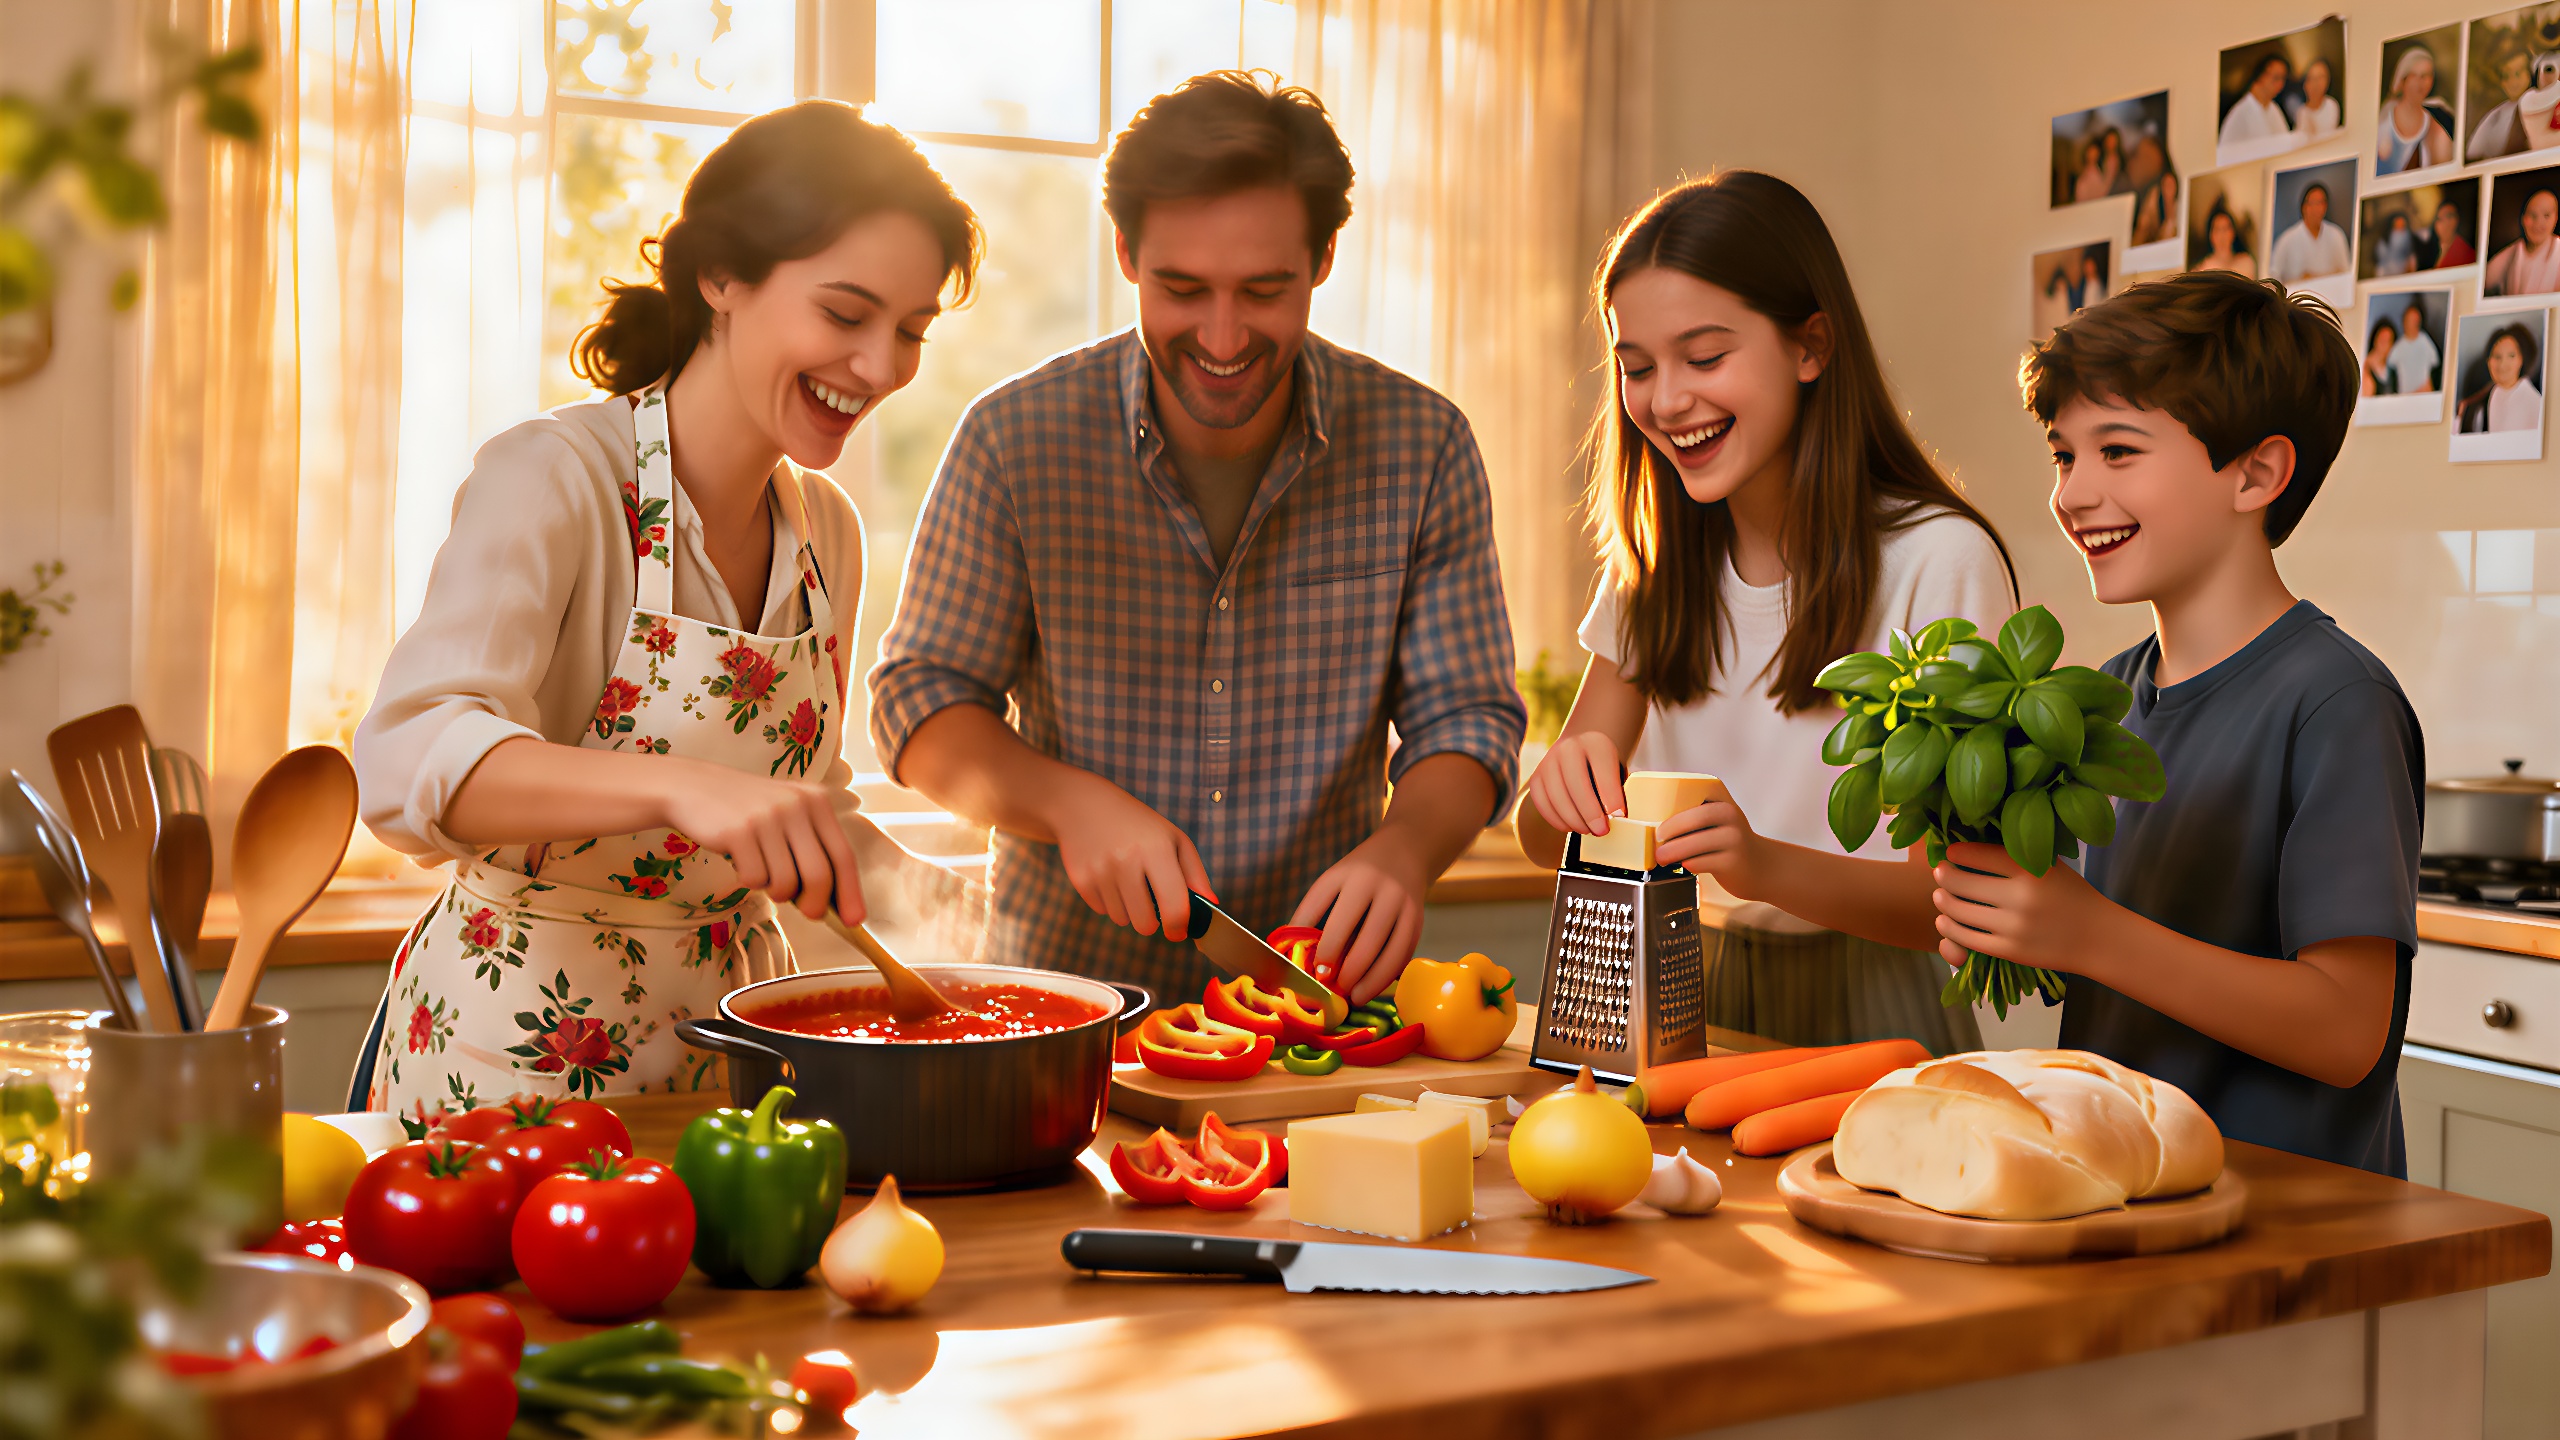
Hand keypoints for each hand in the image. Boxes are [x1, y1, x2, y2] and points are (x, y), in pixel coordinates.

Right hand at [660, 761, 865, 923]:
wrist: (692, 787)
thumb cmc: (746, 811)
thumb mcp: (787, 816)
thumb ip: (811, 849)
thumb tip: (832, 902)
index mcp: (816, 801)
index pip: (843, 855)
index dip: (850, 892)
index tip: (854, 920)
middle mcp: (796, 805)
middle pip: (819, 875)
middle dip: (816, 904)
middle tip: (808, 913)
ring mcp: (767, 817)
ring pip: (786, 882)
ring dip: (776, 890)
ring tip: (763, 870)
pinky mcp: (739, 831)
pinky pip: (755, 879)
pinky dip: (750, 880)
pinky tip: (741, 860)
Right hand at [1041, 772, 1213, 939]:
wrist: (1083, 804)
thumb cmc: (1136, 823)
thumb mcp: (1172, 838)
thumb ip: (1195, 873)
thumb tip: (1211, 905)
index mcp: (1156, 849)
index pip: (1174, 905)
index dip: (1178, 926)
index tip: (1178, 932)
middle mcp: (1127, 860)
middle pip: (1145, 923)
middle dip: (1151, 921)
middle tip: (1150, 902)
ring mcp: (1101, 871)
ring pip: (1122, 920)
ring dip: (1128, 909)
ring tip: (1126, 880)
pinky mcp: (1080, 879)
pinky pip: (1102, 911)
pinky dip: (1109, 901)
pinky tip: (1107, 876)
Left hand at [1289, 832, 1428, 1004]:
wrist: (1405, 851)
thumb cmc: (1357, 873)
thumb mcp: (1331, 882)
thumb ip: (1311, 913)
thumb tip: (1290, 954)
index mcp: (1353, 876)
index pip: (1340, 917)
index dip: (1328, 948)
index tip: (1318, 971)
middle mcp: (1382, 889)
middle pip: (1368, 937)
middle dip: (1350, 969)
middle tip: (1335, 988)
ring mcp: (1405, 905)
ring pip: (1391, 951)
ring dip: (1372, 980)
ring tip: (1353, 996)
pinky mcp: (1419, 920)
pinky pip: (1404, 954)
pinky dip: (1388, 976)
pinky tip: (1372, 987)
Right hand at [1524, 731, 1625, 836]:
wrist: (1580, 750)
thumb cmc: (1602, 767)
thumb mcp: (1616, 769)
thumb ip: (1617, 791)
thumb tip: (1616, 818)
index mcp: (1595, 743)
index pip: (1603, 771)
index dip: (1612, 797)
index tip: (1620, 815)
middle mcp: (1568, 748)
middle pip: (1576, 784)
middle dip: (1590, 813)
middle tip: (1602, 830)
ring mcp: (1548, 762)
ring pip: (1557, 796)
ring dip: (1573, 820)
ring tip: (1587, 830)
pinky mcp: (1537, 777)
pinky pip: (1542, 803)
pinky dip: (1556, 820)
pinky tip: (1570, 826)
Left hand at [1649, 781, 1762, 889]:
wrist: (1761, 866)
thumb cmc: (1729, 842)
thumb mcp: (1716, 820)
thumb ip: (1692, 816)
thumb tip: (1653, 824)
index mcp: (1721, 800)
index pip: (1693, 794)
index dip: (1671, 804)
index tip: (1653, 816)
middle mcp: (1731, 815)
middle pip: (1694, 818)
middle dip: (1669, 830)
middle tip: (1655, 840)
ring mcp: (1734, 839)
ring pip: (1696, 843)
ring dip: (1673, 851)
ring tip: (1661, 857)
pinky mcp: (1732, 862)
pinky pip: (1702, 862)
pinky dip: (1688, 864)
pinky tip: (1684, 865)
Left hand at [1929, 841, 2117, 976]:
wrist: (2099, 937)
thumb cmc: (2071, 895)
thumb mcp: (2049, 865)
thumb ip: (2016, 854)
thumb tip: (1969, 843)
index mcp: (2030, 868)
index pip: (1978, 854)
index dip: (1957, 852)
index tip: (1950, 852)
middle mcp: (2020, 896)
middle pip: (1960, 882)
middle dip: (1943, 876)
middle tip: (1940, 873)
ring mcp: (2013, 926)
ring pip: (1957, 910)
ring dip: (1942, 901)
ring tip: (1940, 895)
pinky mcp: (2009, 950)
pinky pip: (1965, 938)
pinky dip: (1948, 928)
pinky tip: (1944, 920)